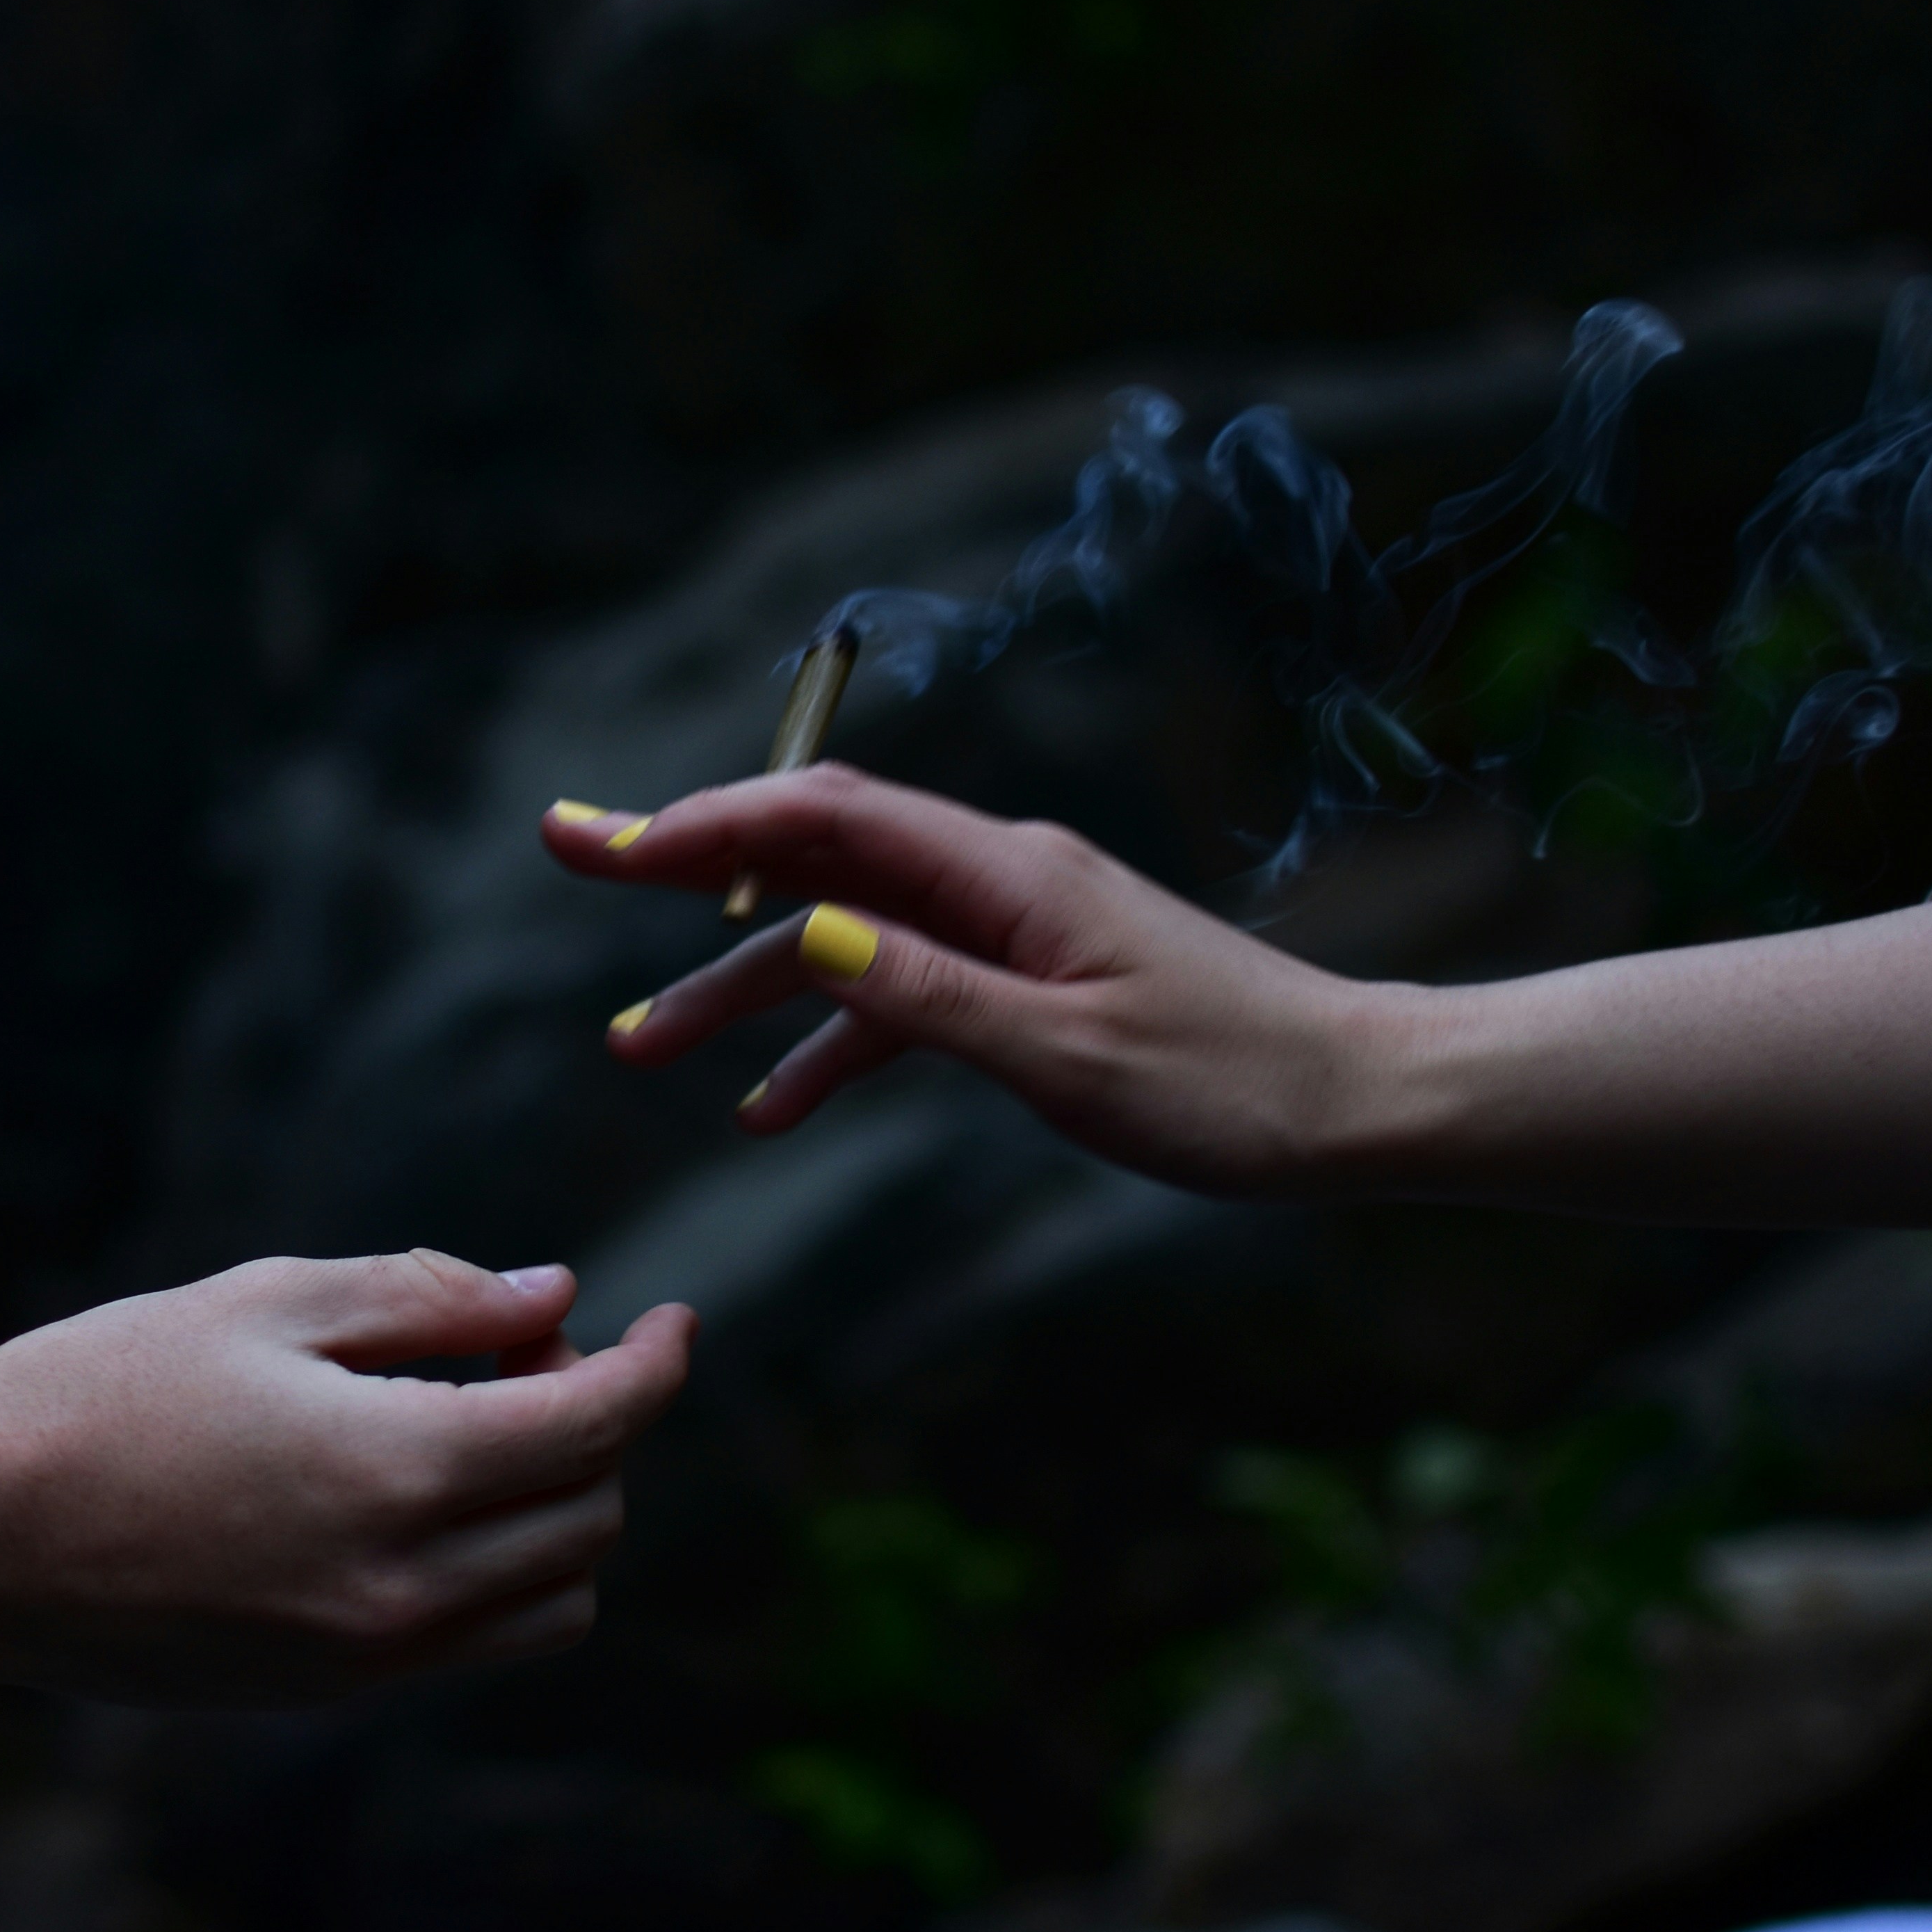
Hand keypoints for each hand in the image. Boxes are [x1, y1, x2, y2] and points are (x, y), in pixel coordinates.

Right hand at [0, 1253, 698, 1704]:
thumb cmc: (98, 1392)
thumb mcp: (266, 1304)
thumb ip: (428, 1298)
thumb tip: (551, 1298)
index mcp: (395, 1472)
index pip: (596, 1425)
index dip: (655, 1363)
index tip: (672, 1318)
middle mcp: (402, 1588)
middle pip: (592, 1515)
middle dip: (596, 1426)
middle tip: (524, 1354)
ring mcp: (367, 1658)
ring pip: (554, 1601)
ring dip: (560, 1512)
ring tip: (479, 1430)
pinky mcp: (326, 1694)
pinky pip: (476, 1645)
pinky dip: (499, 1575)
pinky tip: (423, 1501)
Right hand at [542, 769, 1375, 1197]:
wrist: (1360, 1107)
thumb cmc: (1235, 1088)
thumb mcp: (1065, 1059)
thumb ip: (923, 995)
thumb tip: (798, 934)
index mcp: (1007, 875)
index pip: (822, 820)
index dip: (702, 824)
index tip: (600, 843)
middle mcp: (1000, 880)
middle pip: (813, 857)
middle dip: (689, 870)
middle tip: (571, 859)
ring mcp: (1013, 931)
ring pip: (845, 938)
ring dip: (742, 987)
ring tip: (639, 1045)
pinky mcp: (1032, 988)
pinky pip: (901, 998)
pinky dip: (829, 1043)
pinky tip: (769, 1111)